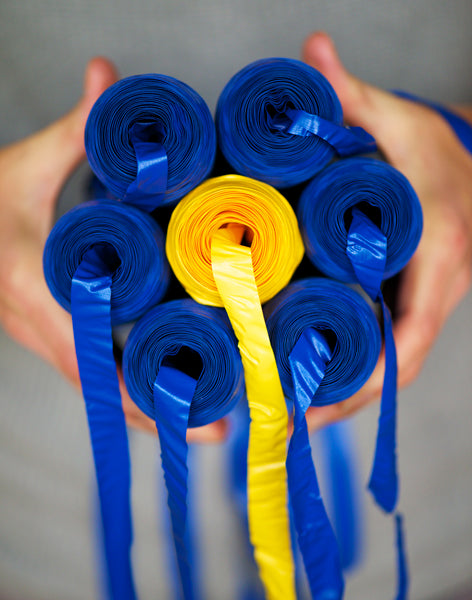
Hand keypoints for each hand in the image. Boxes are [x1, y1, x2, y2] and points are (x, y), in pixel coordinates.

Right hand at [0, 57, 224, 441]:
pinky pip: (92, 377)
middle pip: (101, 388)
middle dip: (158, 414)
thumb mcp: (24, 166)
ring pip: (98, 390)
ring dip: (148, 414)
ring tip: (207, 426)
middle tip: (219, 428)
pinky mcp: (53, 335)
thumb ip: (74, 129)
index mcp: (30, 288)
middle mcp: (38, 325)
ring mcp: (44, 336)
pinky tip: (165, 403)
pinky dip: (128, 397)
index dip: (135, 388)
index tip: (186, 408)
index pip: (87, 352)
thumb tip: (110, 78)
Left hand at [302, 32, 471, 428]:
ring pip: (383, 366)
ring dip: (339, 397)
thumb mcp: (398, 122)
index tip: (314, 403)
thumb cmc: (438, 153)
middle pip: (389, 368)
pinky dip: (350, 375)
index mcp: (435, 258)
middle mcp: (431, 293)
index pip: (409, 337)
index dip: (366, 379)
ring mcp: (418, 304)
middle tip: (278, 420)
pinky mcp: (405, 303)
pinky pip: (381, 349)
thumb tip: (311, 52)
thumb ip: (352, 95)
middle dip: (337, 401)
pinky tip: (309, 387)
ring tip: (282, 417)